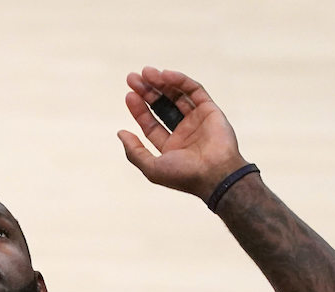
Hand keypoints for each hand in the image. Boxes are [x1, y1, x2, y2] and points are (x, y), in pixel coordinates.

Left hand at [118, 67, 247, 200]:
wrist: (214, 173)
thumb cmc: (183, 175)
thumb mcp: (151, 168)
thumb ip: (134, 151)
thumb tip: (120, 132)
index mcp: (171, 147)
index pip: (150, 124)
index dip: (139, 109)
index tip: (128, 95)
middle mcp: (184, 132)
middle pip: (161, 106)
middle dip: (147, 91)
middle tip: (132, 77)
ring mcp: (198, 120)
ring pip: (177, 95)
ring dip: (161, 82)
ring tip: (146, 72)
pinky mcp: (210, 110)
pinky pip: (194, 90)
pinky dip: (180, 81)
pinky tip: (165, 75)